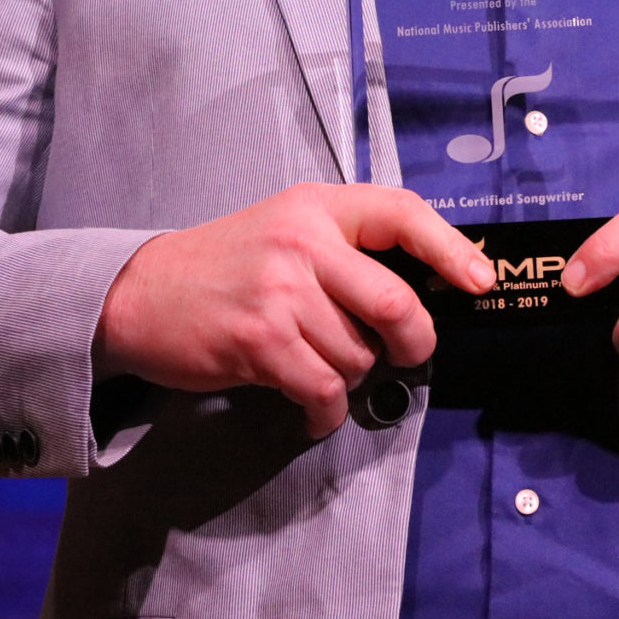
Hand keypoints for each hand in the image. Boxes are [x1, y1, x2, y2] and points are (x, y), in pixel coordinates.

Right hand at [95, 184, 492, 437]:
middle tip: (405, 354)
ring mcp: (281, 291)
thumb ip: (344, 250)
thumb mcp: (285, 230)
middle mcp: (303, 241)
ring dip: (351, 376)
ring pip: (359, 355)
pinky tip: (312, 410)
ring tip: (319, 369)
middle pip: (396, 301)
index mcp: (316, 206)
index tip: (479, 282)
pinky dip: (326, 412)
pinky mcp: (260, 340)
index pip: (402, 212)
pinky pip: (325, 389)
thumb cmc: (223, 267)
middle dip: (413, 341)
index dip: (451, 249)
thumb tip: (417, 295)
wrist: (139, 293)